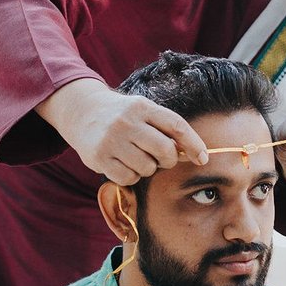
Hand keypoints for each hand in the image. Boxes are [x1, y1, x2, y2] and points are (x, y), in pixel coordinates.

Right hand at [42, 80, 208, 184]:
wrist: (82, 111)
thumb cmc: (122, 115)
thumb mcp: (142, 110)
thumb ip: (164, 128)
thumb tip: (190, 153)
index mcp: (143, 107)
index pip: (176, 126)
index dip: (194, 144)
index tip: (203, 158)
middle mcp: (127, 122)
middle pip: (165, 150)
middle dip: (169, 160)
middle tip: (161, 159)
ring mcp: (112, 140)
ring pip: (147, 167)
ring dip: (147, 168)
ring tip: (136, 157)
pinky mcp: (99, 157)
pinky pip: (129, 178)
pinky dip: (131, 176)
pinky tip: (124, 164)